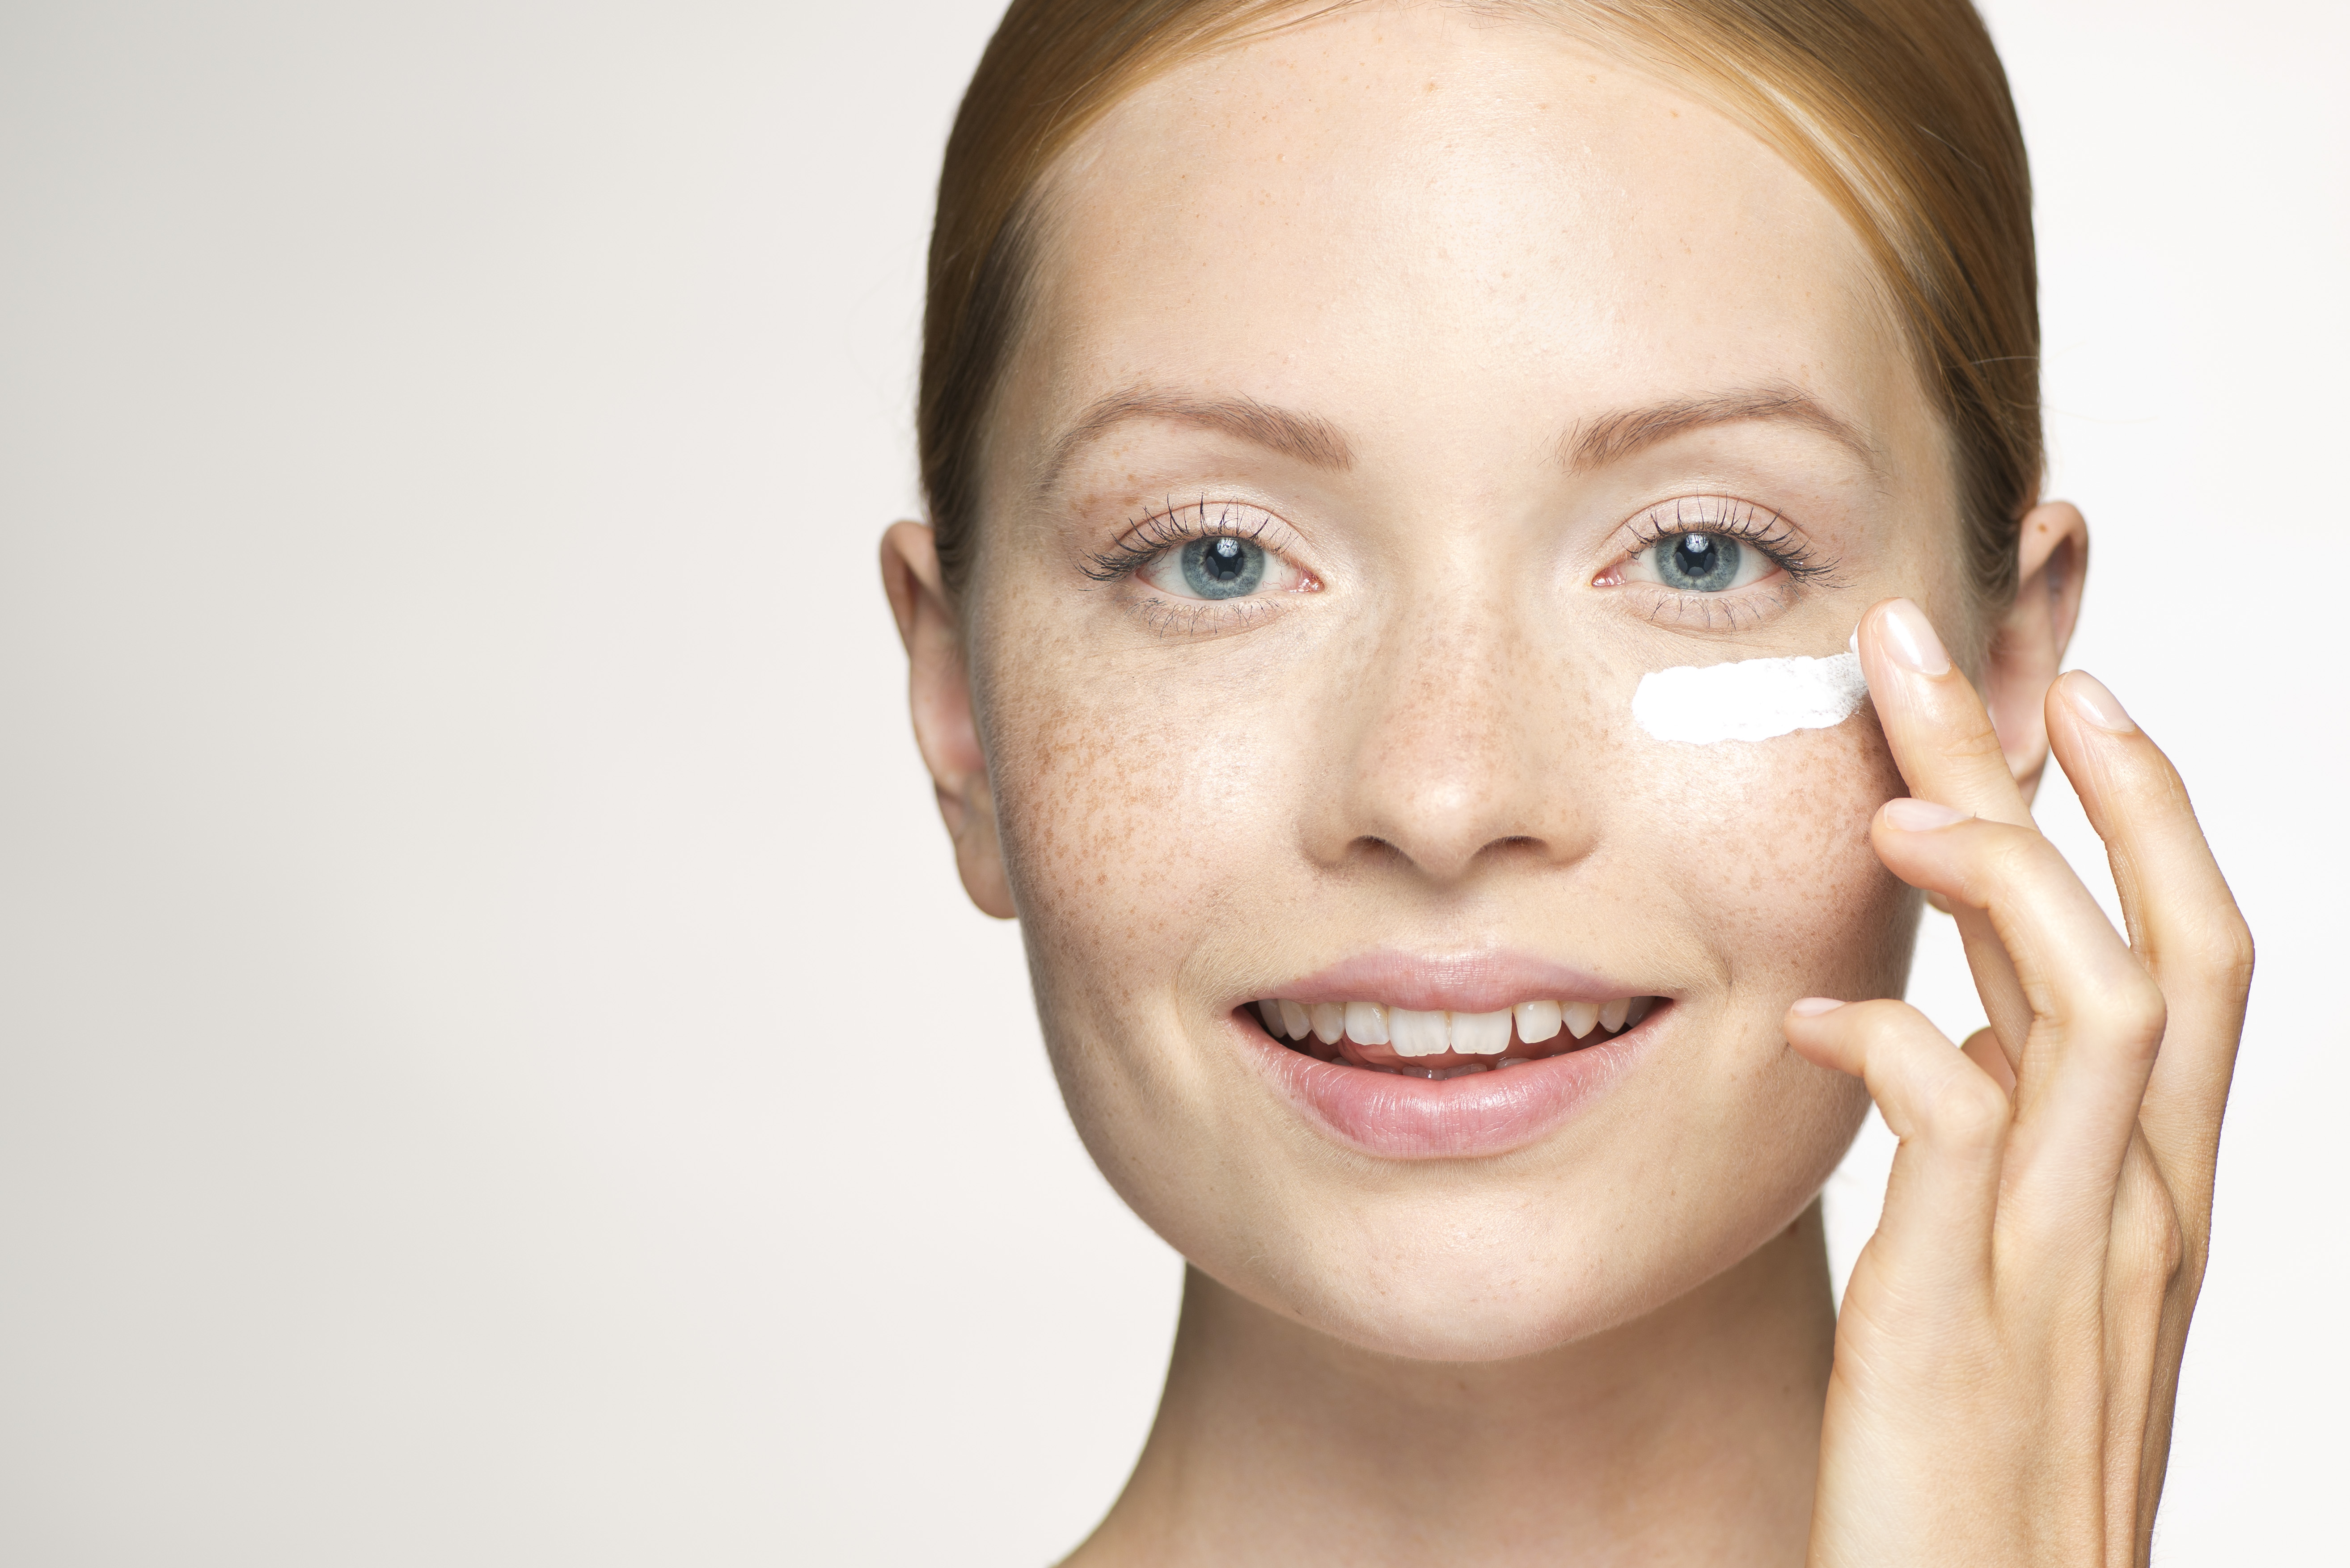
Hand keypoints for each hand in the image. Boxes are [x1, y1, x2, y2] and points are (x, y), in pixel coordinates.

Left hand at [1786, 598, 2252, 1567]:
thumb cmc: (1980, 1467)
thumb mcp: (2014, 1282)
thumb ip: (2002, 1157)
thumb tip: (1951, 1038)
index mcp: (2150, 1196)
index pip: (2190, 957)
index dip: (2142, 817)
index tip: (2069, 697)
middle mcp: (2140, 1213)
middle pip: (2157, 938)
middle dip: (2070, 782)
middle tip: (1941, 648)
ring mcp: (2069, 1266)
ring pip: (2107, 1005)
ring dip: (2009, 881)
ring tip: (1897, 801)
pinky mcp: (1967, 1322)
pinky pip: (1964, 1132)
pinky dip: (1894, 1046)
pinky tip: (1812, 1019)